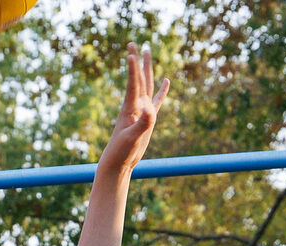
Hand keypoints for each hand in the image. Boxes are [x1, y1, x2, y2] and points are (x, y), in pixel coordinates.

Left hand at [97, 45, 171, 175]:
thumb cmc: (122, 151)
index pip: (133, 84)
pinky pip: (156, 100)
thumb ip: (143, 123)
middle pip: (138, 78)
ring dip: (146, 69)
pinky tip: (166, 82)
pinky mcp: (147, 118)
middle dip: (137, 61)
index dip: (133, 69)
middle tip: (133, 43)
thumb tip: (150, 110)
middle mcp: (135, 105)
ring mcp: (141, 110)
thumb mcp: (132, 138)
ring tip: (147, 53)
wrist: (119, 162)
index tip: (131, 53)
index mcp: (130, 108)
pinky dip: (162, 91)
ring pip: (146, 84)